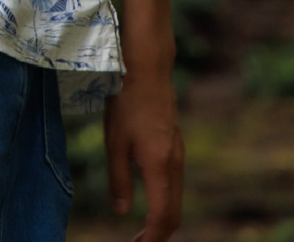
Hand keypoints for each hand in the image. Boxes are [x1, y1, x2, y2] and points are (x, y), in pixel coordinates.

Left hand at [104, 72, 183, 241]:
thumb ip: (119, 179)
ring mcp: (178, 154)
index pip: (162, 216)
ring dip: (162, 219)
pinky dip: (165, 202)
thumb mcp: (115, 142)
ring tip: (142, 232)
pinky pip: (176, 184)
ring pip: (177, 199)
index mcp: (160, 166)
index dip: (151, 238)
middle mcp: (175, 163)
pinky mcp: (175, 145)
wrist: (148, 69)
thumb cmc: (126, 102)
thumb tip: (122, 211)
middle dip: (159, 235)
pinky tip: (150, 202)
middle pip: (174, 213)